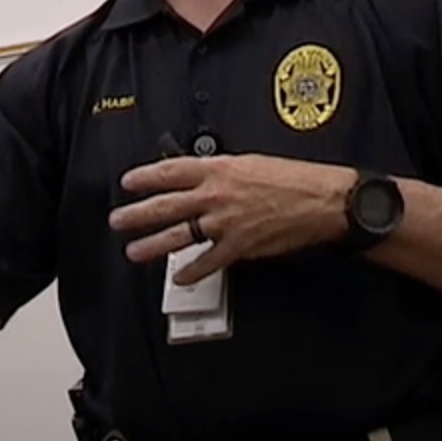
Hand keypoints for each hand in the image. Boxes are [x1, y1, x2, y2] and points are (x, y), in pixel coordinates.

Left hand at [108, 154, 355, 283]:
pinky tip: (179, 277)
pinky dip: (191, 272)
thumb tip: (199, 177)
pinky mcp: (239, 246)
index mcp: (218, 169)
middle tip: (118, 220)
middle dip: (137, 215)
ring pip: (179, 236)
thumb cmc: (293, 179)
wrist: (323, 200)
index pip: (170, 172)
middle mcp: (216, 195)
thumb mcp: (250, 162)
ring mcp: (225, 223)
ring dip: (152, 245)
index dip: (144, 178)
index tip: (127, 183)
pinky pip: (207, 262)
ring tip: (134, 251)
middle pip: (165, 205)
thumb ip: (220, 171)